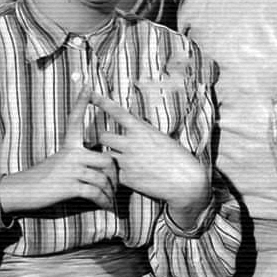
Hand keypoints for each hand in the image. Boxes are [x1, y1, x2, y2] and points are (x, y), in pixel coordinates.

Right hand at [0, 88, 117, 213]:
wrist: (22, 191)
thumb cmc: (44, 177)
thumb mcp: (60, 161)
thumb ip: (79, 157)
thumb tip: (100, 161)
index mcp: (68, 144)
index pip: (76, 119)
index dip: (82, 101)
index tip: (87, 84)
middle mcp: (70, 153)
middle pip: (106, 159)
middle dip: (115, 175)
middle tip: (117, 185)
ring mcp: (69, 169)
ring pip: (102, 178)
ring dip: (110, 192)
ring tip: (112, 200)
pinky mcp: (68, 186)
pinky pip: (94, 192)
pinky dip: (103, 201)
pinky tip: (105, 206)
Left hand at [93, 92, 210, 230]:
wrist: (184, 181)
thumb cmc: (176, 157)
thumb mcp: (160, 137)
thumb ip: (143, 131)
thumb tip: (132, 125)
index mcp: (141, 130)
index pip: (117, 112)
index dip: (102, 102)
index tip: (91, 96)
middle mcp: (131, 143)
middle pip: (103, 136)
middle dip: (105, 139)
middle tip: (109, 143)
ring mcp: (127, 161)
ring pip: (106, 155)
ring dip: (110, 156)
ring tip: (122, 161)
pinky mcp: (126, 178)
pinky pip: (114, 172)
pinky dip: (119, 173)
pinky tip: (131, 176)